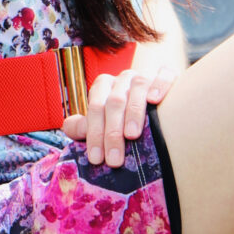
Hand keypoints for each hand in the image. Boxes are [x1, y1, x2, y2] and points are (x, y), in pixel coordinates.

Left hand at [61, 66, 176, 166]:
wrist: (159, 101)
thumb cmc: (126, 118)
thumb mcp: (104, 121)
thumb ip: (86, 126)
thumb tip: (66, 127)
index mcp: (104, 86)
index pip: (95, 108)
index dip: (94, 133)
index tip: (96, 159)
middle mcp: (123, 78)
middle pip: (115, 101)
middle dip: (112, 132)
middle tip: (114, 160)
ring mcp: (145, 74)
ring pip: (137, 87)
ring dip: (134, 111)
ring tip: (132, 135)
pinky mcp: (167, 73)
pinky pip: (164, 75)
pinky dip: (159, 86)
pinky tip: (155, 101)